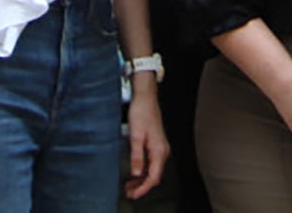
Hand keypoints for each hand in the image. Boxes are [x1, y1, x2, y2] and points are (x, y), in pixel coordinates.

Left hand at [124, 77, 169, 197]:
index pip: (153, 177)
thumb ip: (137, 156)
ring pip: (153, 170)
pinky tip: (135, 173)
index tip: (134, 194)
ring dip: (142, 179)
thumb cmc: (142, 113)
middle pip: (154, 176)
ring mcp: (160, 148)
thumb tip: (136, 173)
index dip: (143, 188)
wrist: (146, 98)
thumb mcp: (135, 136)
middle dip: (142, 186)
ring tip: (129, 185)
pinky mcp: (156, 144)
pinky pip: (151, 163)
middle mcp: (162, 151)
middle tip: (129, 192)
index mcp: (159, 150)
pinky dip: (143, 170)